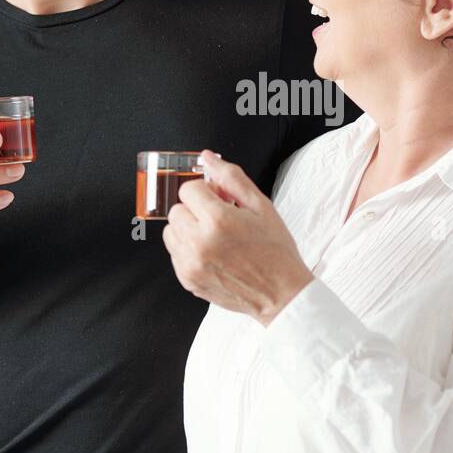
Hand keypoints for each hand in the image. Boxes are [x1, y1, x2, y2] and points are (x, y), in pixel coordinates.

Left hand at [161, 150, 312, 324]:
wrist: (281, 294)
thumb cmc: (275, 251)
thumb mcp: (261, 206)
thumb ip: (231, 178)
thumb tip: (207, 158)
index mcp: (218, 220)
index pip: (189, 189)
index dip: (206, 191)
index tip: (220, 200)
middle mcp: (199, 243)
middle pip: (177, 209)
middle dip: (196, 209)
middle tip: (220, 218)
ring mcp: (191, 264)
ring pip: (171, 231)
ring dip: (188, 228)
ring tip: (214, 236)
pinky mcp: (187, 279)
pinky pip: (175, 253)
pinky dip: (189, 249)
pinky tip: (212, 252)